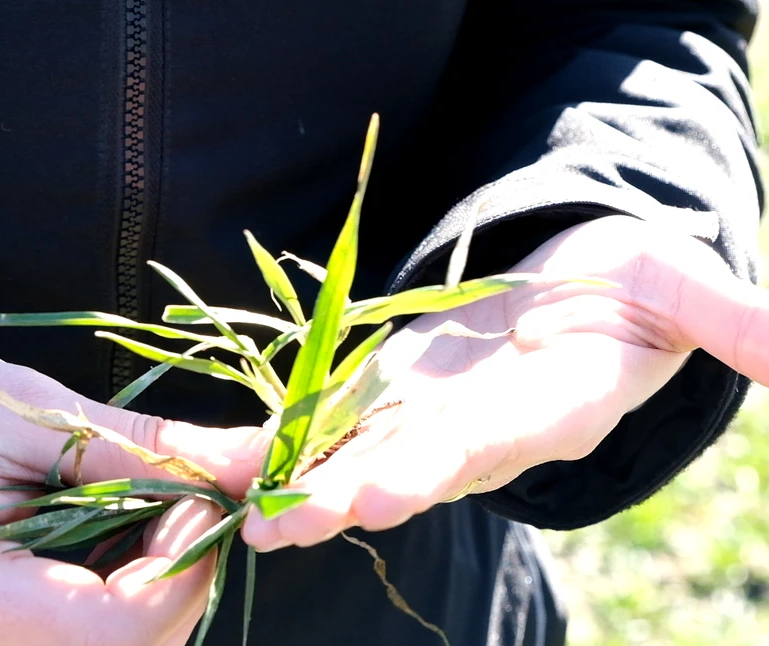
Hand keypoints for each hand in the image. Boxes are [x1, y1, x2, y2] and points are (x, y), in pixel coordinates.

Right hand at [0, 311, 265, 645]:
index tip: (196, 497)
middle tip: (179, 497)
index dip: (182, 567)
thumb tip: (255, 461)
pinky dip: (113, 599)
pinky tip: (105, 540)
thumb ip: (146, 446)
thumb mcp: (23, 407)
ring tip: (137, 510)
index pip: (108, 631)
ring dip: (151, 591)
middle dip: (179, 579)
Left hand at [242, 215, 768, 550]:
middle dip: (341, 494)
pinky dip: (261, 435)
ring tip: (218, 502)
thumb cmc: (631, 283)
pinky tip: (200, 452)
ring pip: (346, 453)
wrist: (573, 292)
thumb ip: (728, 314)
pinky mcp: (379, 392)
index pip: (491, 444)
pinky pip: (316, 418)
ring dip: (281, 477)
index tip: (380, 489)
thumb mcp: (681, 283)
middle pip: (404, 464)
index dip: (438, 463)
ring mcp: (419, 414)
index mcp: (544, 408)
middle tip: (275, 527)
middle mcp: (473, 427)